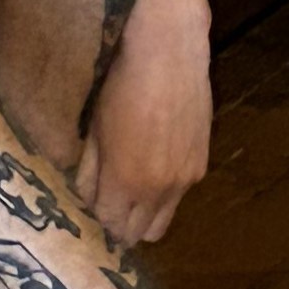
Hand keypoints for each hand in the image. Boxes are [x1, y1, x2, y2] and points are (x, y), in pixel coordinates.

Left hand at [75, 25, 212, 249]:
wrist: (170, 55)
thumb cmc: (122, 87)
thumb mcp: (95, 129)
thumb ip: (90, 170)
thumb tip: (86, 196)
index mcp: (125, 181)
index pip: (111, 223)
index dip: (100, 217)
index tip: (96, 206)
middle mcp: (158, 190)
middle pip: (140, 233)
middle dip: (124, 226)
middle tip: (114, 205)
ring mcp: (185, 180)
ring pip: (164, 219)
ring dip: (147, 213)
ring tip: (135, 187)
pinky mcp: (201, 164)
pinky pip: (180, 195)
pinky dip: (166, 191)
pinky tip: (157, 162)